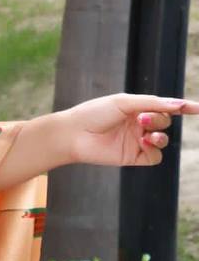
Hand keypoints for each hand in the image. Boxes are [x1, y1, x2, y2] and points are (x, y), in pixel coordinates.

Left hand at [63, 93, 198, 167]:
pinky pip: (155, 157)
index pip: (165, 107)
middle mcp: (138, 125)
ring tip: (145, 133)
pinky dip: (155, 150)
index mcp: (137, 108)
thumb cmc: (94, 113)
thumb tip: (178, 104)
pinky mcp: (132, 157)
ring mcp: (136, 142)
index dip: (182, 107)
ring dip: (160, 135)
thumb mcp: (124, 103)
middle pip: (165, 122)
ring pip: (163, 140)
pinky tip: (144, 144)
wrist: (73, 135)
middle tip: (142, 119)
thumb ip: (152, 103)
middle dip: (159, 120)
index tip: (197, 108)